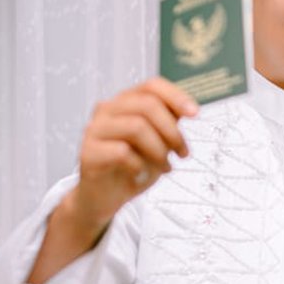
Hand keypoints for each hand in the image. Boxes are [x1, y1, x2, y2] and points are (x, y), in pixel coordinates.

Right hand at [66, 77, 197, 238]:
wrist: (105, 197)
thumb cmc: (133, 166)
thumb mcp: (158, 142)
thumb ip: (169, 123)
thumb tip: (189, 109)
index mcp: (125, 102)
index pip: (152, 86)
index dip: (176, 96)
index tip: (195, 114)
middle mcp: (107, 110)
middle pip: (147, 105)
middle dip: (172, 131)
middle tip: (182, 153)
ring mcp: (95, 129)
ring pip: (136, 127)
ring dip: (158, 150)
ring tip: (165, 167)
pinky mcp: (88, 152)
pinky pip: (122, 152)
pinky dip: (139, 166)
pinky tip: (140, 175)